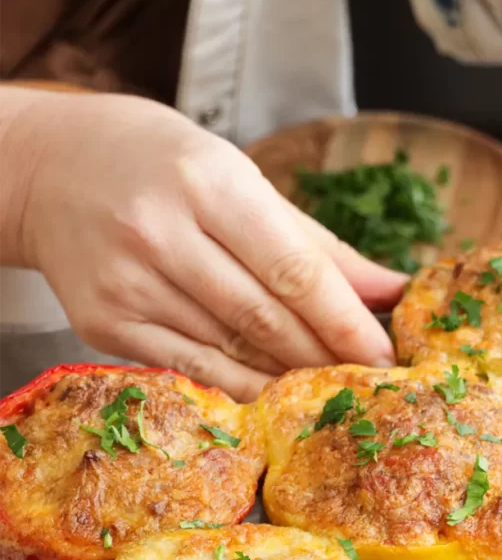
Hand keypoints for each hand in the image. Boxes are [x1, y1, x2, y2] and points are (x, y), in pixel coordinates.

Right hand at [4, 89, 404, 399]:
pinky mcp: (102, 324)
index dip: (346, 320)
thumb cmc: (162, 164)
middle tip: (367, 384)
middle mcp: (162, 233)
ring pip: (229, 352)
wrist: (52, 169)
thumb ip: (316, 242)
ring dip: (287, 379)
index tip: (385, 354)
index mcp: (209, 183)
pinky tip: (272, 395)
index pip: (293, 268)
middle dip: (326, 357)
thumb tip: (390, 290)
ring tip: (328, 393)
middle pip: (264, 318)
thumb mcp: (241, 179)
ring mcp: (127, 284)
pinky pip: (187, 370)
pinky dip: (236, 387)